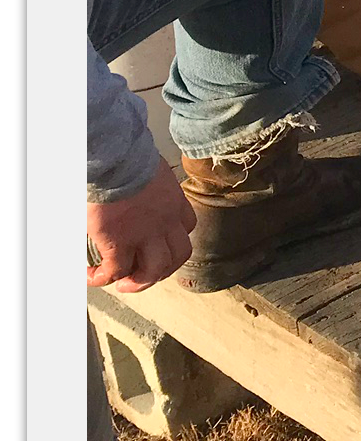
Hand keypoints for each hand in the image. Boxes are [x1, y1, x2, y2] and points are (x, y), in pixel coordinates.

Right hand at [87, 170, 197, 293]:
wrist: (116, 158)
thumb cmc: (129, 157)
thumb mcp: (151, 171)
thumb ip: (149, 183)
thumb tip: (132, 180)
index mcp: (175, 203)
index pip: (186, 227)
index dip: (174, 240)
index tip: (159, 244)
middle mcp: (167, 221)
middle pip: (179, 255)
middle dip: (163, 269)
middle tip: (145, 274)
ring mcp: (146, 234)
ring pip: (155, 270)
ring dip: (140, 281)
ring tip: (124, 284)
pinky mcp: (120, 242)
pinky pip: (116, 270)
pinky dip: (105, 277)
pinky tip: (93, 276)